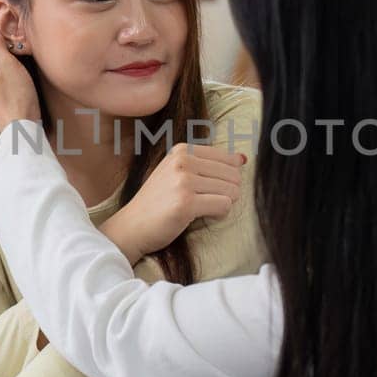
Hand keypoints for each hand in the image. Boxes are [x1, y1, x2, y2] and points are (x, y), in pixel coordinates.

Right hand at [101, 143, 244, 263]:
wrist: (132, 226)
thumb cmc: (158, 201)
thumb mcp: (177, 172)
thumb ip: (207, 163)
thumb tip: (243, 158)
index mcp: (182, 150)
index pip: (228, 159)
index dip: (228, 178)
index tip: (212, 189)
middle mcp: (183, 161)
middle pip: (233, 175)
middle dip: (229, 192)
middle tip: (210, 202)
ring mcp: (183, 181)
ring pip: (232, 191)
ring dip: (224, 204)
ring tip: (205, 209)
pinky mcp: (186, 203)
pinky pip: (224, 205)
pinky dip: (219, 214)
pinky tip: (204, 216)